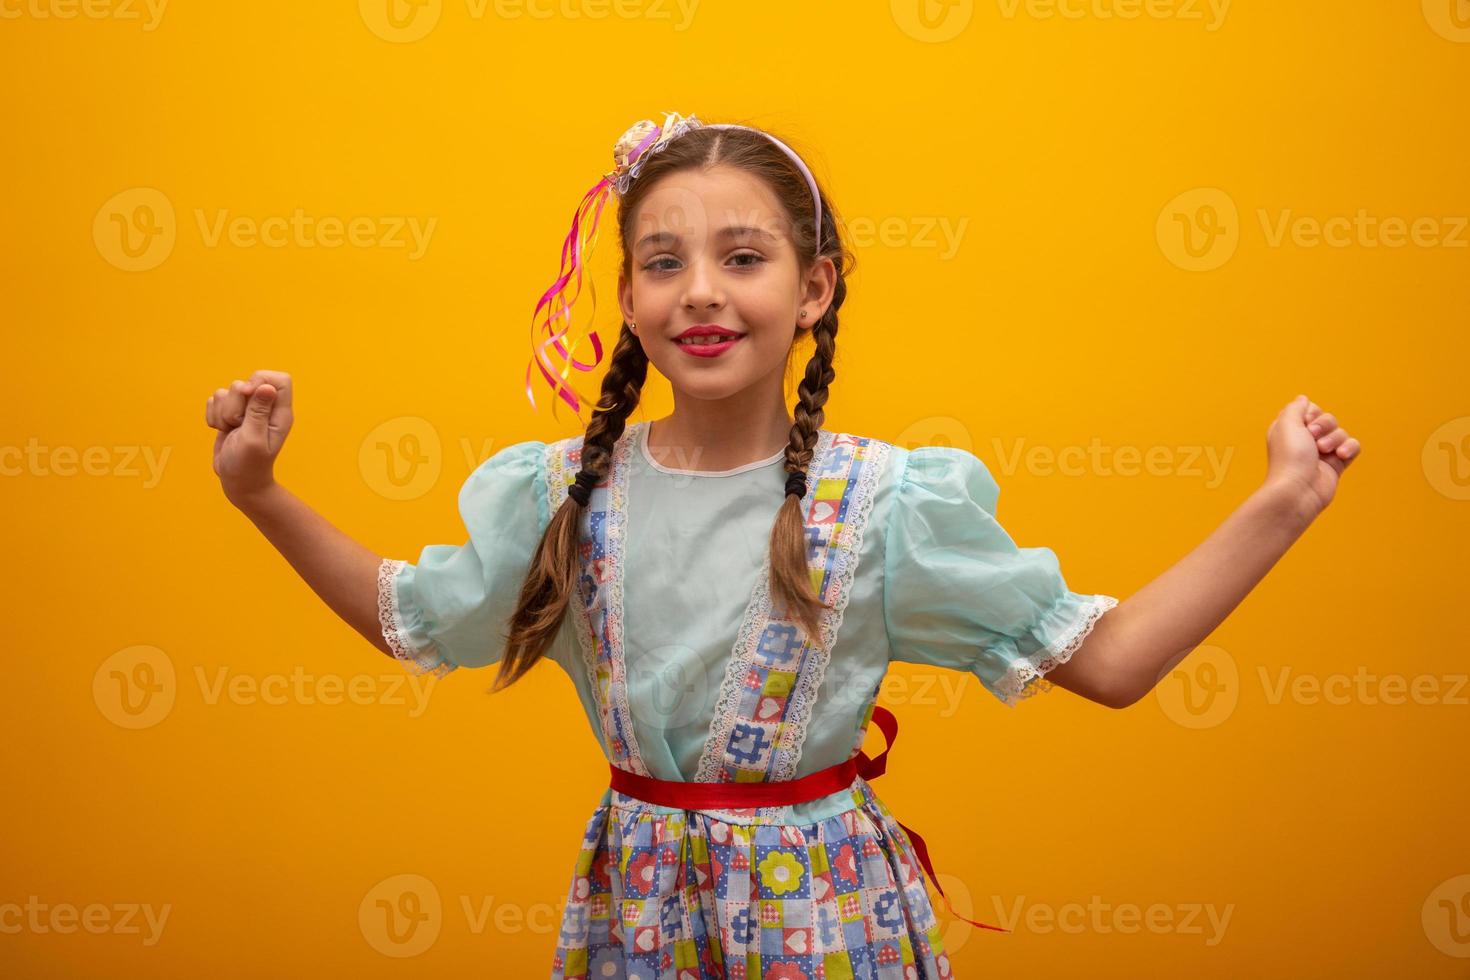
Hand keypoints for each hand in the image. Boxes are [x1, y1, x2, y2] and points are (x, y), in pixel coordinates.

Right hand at [205, 370, 294, 503]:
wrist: (237, 481)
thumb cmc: (249, 465)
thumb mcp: (254, 439)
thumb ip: (258, 412)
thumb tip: (267, 386)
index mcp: (279, 413)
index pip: (279, 379)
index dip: (261, 380)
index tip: (247, 395)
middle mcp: (264, 408)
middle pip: (246, 382)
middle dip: (234, 402)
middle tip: (238, 424)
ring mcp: (246, 410)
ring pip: (227, 391)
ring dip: (222, 412)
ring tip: (231, 430)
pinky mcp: (229, 413)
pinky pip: (215, 400)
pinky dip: (213, 415)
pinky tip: (222, 430)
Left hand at [1263, 394, 1360, 520]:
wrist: (1298, 490)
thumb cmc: (1289, 457)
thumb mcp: (1286, 423)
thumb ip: (1295, 407)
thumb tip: (1303, 399)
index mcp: (1290, 429)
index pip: (1310, 409)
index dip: (1312, 413)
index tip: (1305, 422)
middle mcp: (1306, 440)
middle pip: (1328, 419)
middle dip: (1325, 425)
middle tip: (1313, 438)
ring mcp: (1322, 453)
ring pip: (1341, 432)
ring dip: (1335, 439)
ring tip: (1323, 451)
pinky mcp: (1336, 464)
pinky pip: (1352, 447)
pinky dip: (1349, 448)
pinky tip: (1340, 456)